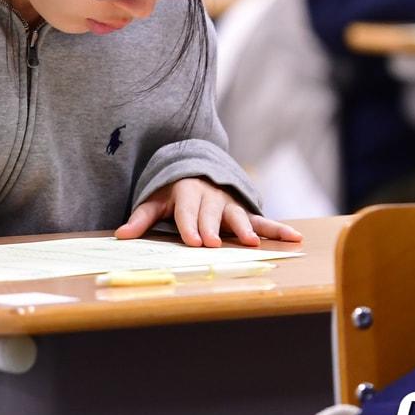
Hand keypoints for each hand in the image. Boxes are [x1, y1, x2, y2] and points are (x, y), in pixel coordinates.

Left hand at [116, 177, 302, 246]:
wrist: (197, 169)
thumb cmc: (173, 192)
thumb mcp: (155, 200)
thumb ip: (141, 218)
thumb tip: (121, 236)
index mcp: (188, 192)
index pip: (187, 211)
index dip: (189, 225)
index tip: (193, 241)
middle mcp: (211, 196)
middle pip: (211, 214)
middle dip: (213, 228)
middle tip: (214, 244)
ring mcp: (230, 204)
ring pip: (239, 216)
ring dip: (245, 229)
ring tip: (251, 243)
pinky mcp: (245, 212)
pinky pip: (263, 220)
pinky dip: (278, 229)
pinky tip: (294, 238)